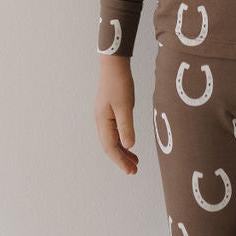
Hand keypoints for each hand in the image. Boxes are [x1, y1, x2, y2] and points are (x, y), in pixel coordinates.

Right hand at [95, 55, 138, 174]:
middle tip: (134, 169)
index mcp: (103, 121)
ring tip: (134, 161)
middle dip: (122, 159)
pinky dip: (122, 140)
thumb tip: (128, 146)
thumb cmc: (118, 83)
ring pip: (112, 140)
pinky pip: (115, 132)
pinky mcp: (110, 111)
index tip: (131, 171)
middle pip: (110, 146)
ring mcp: (105, 116)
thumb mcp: (124, 106)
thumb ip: (126, 127)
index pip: (110, 147)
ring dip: (123, 151)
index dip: (120, 161)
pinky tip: (130, 144)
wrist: (114, 64)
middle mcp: (101, 121)